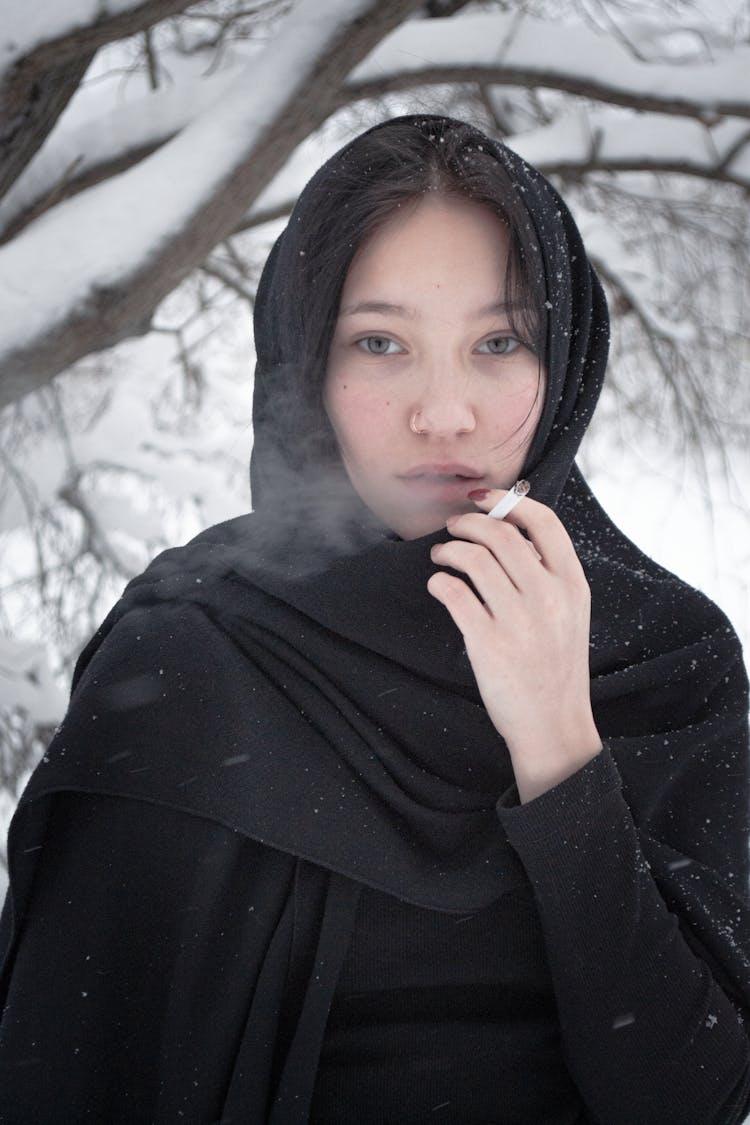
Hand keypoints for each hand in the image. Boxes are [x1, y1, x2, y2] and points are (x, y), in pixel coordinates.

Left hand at [427, 488, 601, 802]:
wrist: (553, 725)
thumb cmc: (556, 667)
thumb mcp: (571, 615)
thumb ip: (550, 575)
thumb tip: (510, 531)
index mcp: (572, 585)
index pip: (544, 522)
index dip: (508, 502)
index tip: (483, 498)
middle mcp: (549, 597)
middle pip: (500, 535)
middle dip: (467, 523)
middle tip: (452, 529)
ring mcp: (519, 620)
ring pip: (473, 559)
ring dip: (448, 550)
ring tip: (441, 557)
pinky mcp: (489, 643)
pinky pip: (454, 593)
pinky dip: (440, 582)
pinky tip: (439, 586)